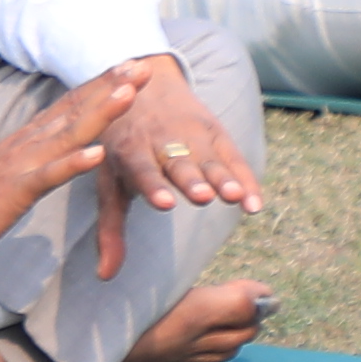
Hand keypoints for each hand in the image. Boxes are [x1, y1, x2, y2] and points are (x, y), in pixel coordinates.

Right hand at [0, 59, 175, 267]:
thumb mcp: (12, 169)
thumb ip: (35, 153)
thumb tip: (59, 144)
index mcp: (28, 140)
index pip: (70, 106)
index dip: (101, 85)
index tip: (130, 66)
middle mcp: (28, 143)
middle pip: (75, 110)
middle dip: (110, 87)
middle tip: (142, 65)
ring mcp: (21, 164)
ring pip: (67, 135)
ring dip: (100, 113)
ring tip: (128, 94)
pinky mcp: (15, 190)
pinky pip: (48, 176)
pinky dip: (72, 163)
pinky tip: (97, 154)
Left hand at [72, 59, 259, 279]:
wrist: (146, 85)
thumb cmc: (123, 148)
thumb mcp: (111, 181)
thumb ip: (110, 229)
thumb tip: (105, 276)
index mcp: (130, 151)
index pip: (142, 170)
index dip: (154, 185)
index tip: (165, 203)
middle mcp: (162, 141)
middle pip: (178, 164)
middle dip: (190, 179)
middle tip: (202, 196)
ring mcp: (191, 135)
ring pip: (208, 160)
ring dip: (222, 178)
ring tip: (236, 197)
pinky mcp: (215, 132)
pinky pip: (233, 158)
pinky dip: (246, 180)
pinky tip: (256, 204)